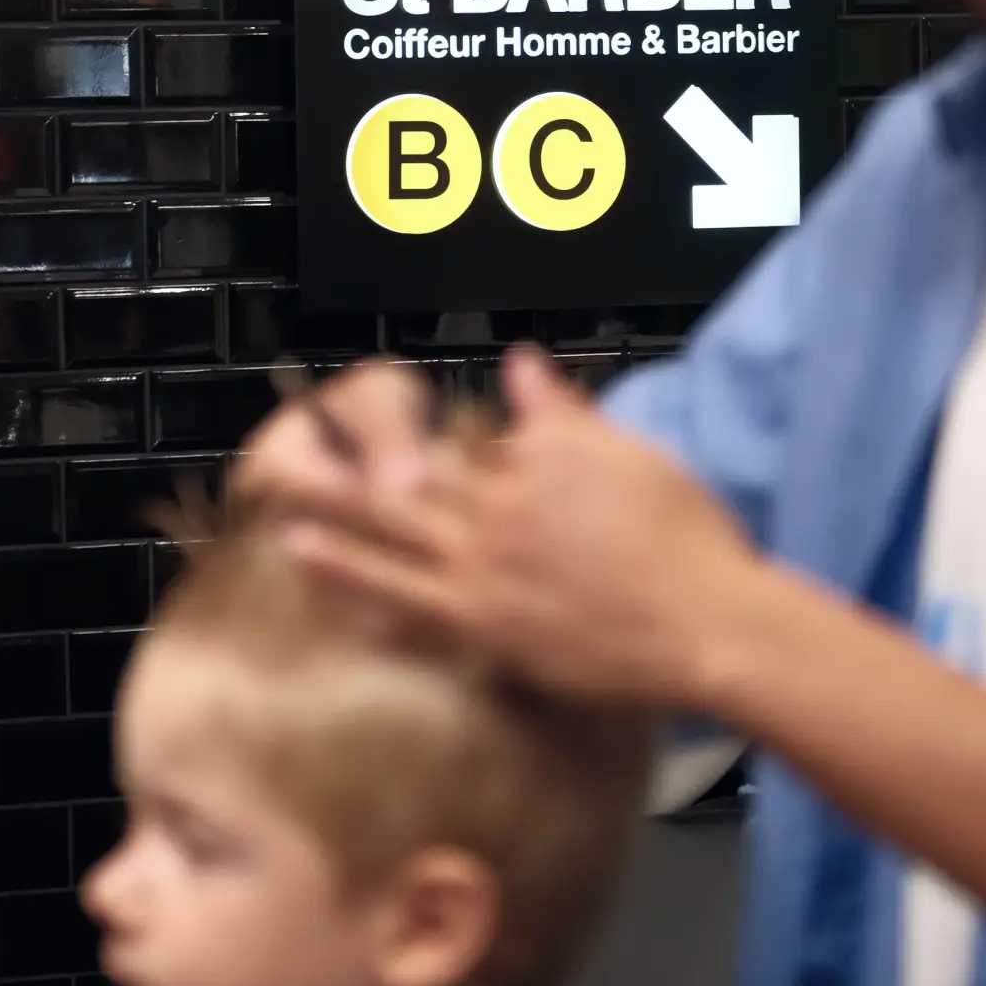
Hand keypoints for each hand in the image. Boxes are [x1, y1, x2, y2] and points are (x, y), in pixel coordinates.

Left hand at [275, 344, 765, 708]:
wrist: (708, 623)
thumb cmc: (687, 538)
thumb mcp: (633, 454)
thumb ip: (566, 412)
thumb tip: (520, 362)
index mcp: (539, 457)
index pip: (477, 440)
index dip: (430, 436)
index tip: (380, 422)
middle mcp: (500, 505)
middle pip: (411, 471)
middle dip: (348, 450)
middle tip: (289, 434)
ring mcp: (485, 566)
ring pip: (394, 530)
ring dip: (332, 511)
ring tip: (277, 494)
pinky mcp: (486, 623)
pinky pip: (407, 601)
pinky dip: (358, 581)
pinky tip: (314, 568)